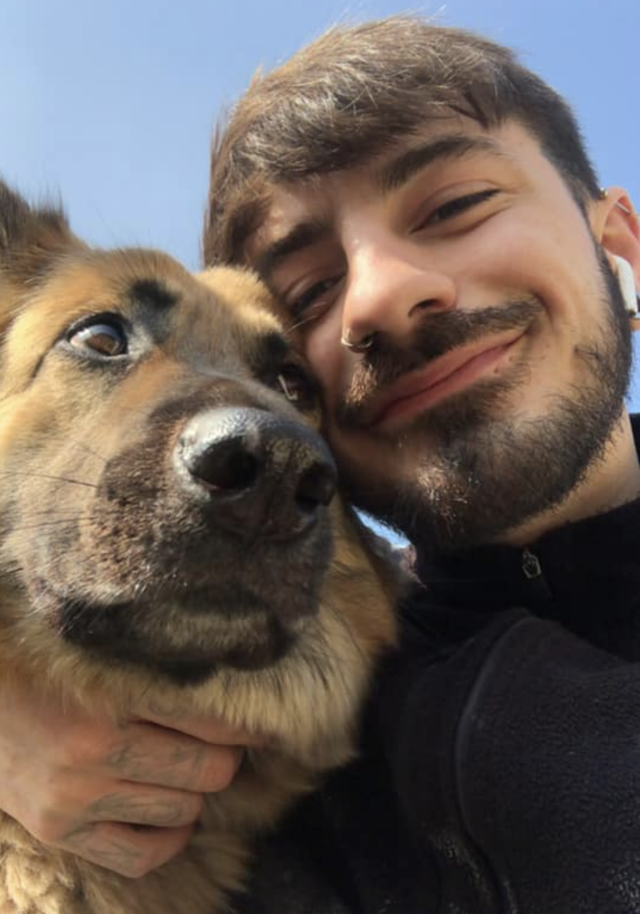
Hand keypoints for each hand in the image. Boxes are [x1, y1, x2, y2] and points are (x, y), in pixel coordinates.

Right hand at [0, 677, 259, 876]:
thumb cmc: (48, 670)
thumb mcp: (100, 658)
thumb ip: (155, 669)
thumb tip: (230, 676)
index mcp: (108, 698)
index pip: (207, 719)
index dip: (245, 724)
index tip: (264, 721)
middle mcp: (93, 752)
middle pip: (208, 771)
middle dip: (227, 760)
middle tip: (226, 746)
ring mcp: (76, 799)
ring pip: (184, 811)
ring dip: (196, 794)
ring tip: (190, 772)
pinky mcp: (61, 832)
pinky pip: (142, 855)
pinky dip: (170, 837)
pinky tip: (172, 816)